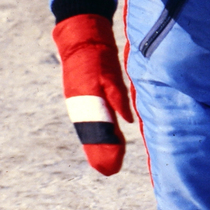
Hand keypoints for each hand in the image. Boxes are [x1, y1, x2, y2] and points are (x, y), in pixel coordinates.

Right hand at [51, 14, 134, 174]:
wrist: (81, 38)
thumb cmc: (96, 56)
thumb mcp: (108, 77)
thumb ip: (117, 99)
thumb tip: (128, 122)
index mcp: (85, 104)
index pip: (96, 134)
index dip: (104, 151)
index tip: (111, 168)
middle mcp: (81, 107)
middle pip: (92, 136)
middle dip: (101, 154)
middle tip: (110, 171)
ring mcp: (82, 103)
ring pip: (91, 130)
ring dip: (99, 146)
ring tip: (108, 162)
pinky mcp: (86, 98)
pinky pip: (91, 120)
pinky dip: (98, 133)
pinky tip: (106, 140)